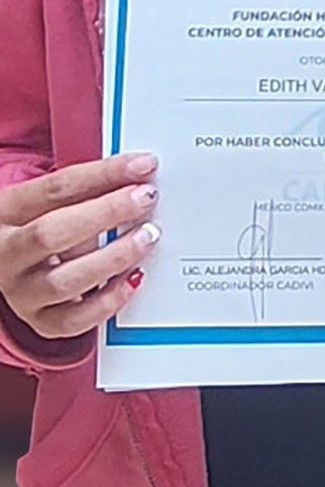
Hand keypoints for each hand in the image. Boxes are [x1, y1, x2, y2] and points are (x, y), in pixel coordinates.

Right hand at [0, 155, 160, 339]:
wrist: (13, 265)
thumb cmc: (42, 224)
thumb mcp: (53, 201)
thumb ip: (90, 189)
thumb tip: (142, 174)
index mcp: (6, 212)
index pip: (55, 189)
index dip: (103, 174)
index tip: (144, 165)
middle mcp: (6, 254)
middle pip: (51, 234)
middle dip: (105, 213)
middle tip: (146, 198)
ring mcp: (21, 292)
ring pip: (63, 282)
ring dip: (112, 257)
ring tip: (148, 236)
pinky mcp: (40, 320)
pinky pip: (74, 321)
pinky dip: (108, 301)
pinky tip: (134, 278)